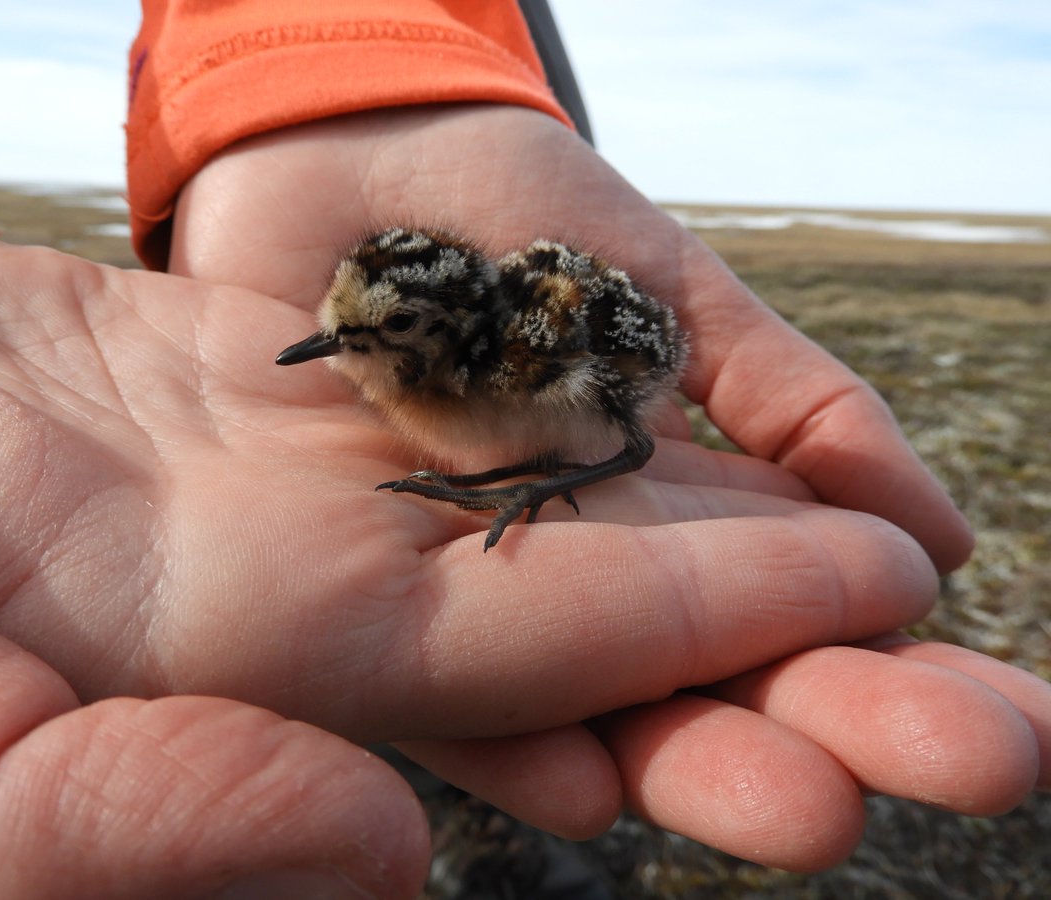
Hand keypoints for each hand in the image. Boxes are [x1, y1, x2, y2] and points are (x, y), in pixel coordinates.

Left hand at [166, 105, 1048, 867]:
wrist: (343, 160)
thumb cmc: (512, 218)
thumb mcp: (671, 289)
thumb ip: (793, 403)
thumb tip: (941, 541)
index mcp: (663, 509)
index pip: (787, 617)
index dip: (886, 671)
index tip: (1002, 731)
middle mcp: (577, 570)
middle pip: (704, 679)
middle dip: (822, 729)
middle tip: (965, 773)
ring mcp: (470, 587)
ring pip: (586, 706)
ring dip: (693, 761)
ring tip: (806, 809)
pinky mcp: (355, 597)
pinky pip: (428, 687)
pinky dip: (501, 742)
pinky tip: (584, 787)